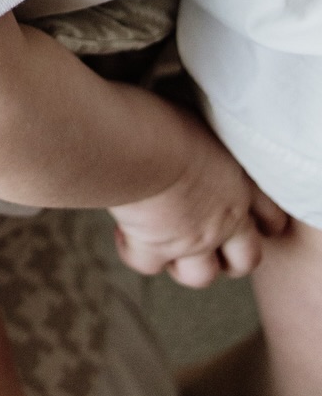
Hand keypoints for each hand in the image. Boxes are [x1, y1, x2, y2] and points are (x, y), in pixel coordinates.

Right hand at [110, 115, 288, 286]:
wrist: (133, 143)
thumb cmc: (160, 119)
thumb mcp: (196, 121)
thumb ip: (203, 143)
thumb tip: (189, 134)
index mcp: (238, 183)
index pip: (270, 215)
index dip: (262, 220)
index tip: (248, 216)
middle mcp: (223, 218)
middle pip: (245, 259)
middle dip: (230, 258)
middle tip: (208, 241)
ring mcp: (191, 239)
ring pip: (201, 276)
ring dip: (185, 265)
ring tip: (166, 243)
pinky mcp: (155, 247)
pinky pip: (148, 265)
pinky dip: (135, 252)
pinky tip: (125, 232)